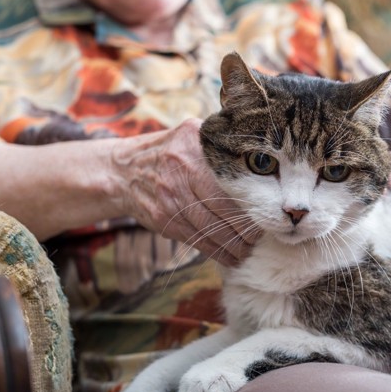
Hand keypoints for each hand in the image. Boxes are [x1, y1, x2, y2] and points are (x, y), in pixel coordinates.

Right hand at [111, 118, 259, 265]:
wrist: (124, 170)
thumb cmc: (171, 152)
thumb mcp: (192, 134)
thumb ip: (221, 143)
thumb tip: (264, 157)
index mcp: (193, 145)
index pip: (229, 179)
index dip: (250, 202)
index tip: (266, 215)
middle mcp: (180, 169)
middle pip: (221, 207)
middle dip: (244, 228)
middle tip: (261, 239)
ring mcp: (169, 196)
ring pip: (209, 228)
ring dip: (232, 245)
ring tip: (248, 251)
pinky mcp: (162, 219)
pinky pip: (195, 239)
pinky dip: (215, 251)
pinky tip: (230, 257)